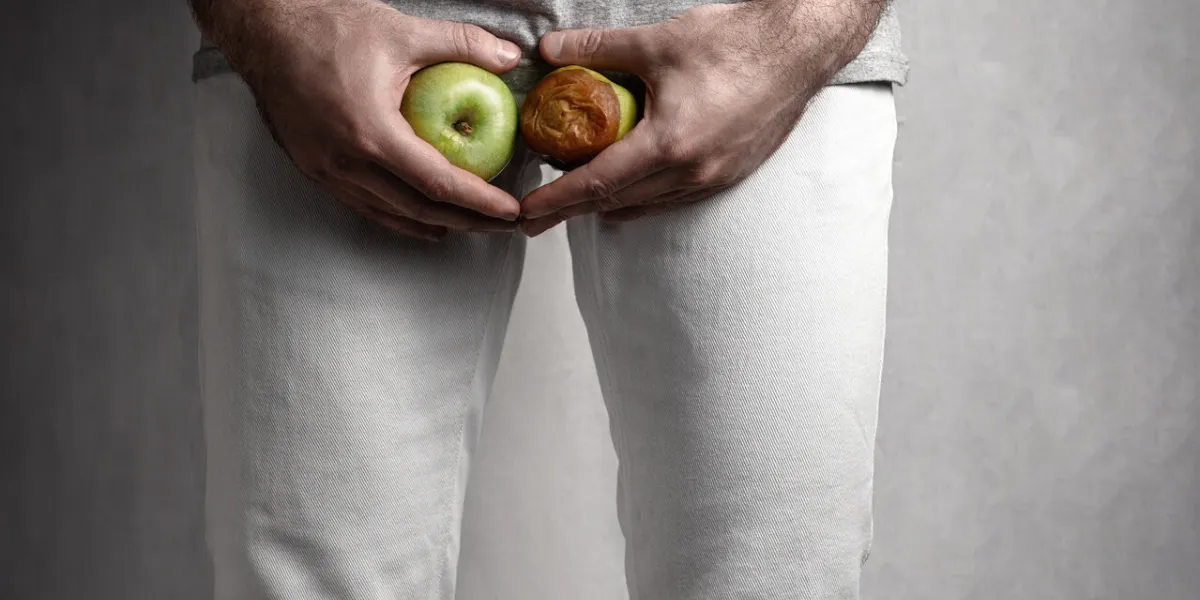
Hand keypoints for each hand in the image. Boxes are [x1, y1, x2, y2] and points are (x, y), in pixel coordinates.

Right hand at [195, 0, 524, 239]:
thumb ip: (462, 44)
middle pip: (418, 209)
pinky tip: (419, 218)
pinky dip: (396, 216)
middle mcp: (345, 162)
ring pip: (388, 214)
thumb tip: (510, 57)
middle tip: (501, 225)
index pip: (437, 183)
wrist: (264, 30)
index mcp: (371, 133)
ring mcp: (325, 171)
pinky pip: (363, 204)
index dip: (479, 202)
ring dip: (432, 224)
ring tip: (469, 226)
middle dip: (467, 222)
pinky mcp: (313, 169)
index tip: (510, 211)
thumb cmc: (329, 28)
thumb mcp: (403, 32)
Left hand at [519, 0, 883, 235]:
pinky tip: (625, 184)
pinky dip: (640, 196)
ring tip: (573, 194)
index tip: (526, 213)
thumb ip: (596, 49)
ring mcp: (712, 179)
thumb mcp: (656, 42)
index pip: (598, 183)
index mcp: (670, 145)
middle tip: (534, 216)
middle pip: (616, 202)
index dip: (556, 201)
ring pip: (645, 205)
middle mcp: (691, 173)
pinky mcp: (728, 175)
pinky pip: (672, 199)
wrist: (800, 49)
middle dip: (571, 209)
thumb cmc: (736, 43)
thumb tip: (548, 50)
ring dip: (607, 202)